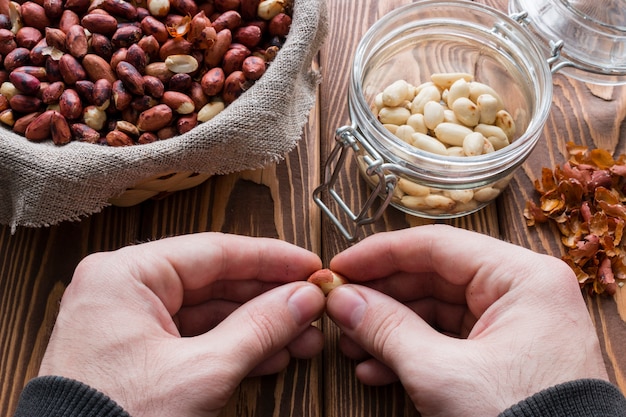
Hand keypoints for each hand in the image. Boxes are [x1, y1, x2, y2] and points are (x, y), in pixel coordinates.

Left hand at [38, 233, 325, 416]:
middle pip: (215, 281)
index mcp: (125, 274)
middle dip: (269, 300)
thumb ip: (260, 327)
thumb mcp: (202, 372)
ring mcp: (129, 323)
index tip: (309, 265)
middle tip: (312, 307)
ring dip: (258, 327)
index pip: (215, 251)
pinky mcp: (137, 354)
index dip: (271, 258)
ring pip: (209, 313)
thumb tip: (304, 298)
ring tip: (302, 339)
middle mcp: (124, 290)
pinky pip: (194, 339)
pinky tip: (271, 356)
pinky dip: (233, 348)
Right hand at [325, 225, 607, 416]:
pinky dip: (411, 353)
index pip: (436, 245)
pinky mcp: (503, 357)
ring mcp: (513, 326)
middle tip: (340, 310)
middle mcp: (521, 293)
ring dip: (390, 330)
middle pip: (432, 278)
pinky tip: (377, 370)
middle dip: (381, 299)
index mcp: (522, 277)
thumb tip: (342, 300)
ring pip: (435, 311)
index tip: (341, 266)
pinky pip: (447, 341)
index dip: (380, 254)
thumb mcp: (442, 374)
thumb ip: (386, 328)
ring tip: (352, 347)